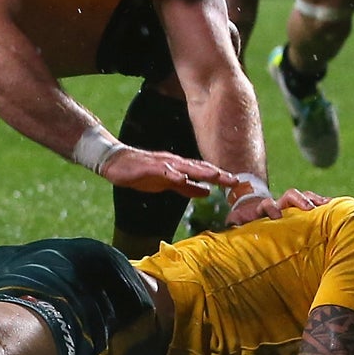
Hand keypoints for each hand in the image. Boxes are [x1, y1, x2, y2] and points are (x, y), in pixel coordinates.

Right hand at [99, 146, 236, 198]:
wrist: (116, 162)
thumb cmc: (142, 172)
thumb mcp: (168, 184)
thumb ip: (187, 187)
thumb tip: (207, 192)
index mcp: (180, 167)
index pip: (204, 171)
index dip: (221, 177)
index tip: (237, 183)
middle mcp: (174, 163)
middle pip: (199, 168)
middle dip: (217, 174)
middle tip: (235, 181)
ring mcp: (162, 163)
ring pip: (185, 166)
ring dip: (201, 171)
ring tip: (215, 176)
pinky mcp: (148, 166)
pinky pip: (162, 170)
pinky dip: (173, 173)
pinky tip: (182, 177)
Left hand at [225, 183, 328, 224]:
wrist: (254, 213)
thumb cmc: (246, 222)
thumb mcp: (237, 221)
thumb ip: (234, 222)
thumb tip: (228, 223)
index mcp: (263, 209)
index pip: (267, 204)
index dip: (271, 208)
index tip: (276, 216)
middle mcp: (279, 204)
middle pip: (290, 195)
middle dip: (300, 200)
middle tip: (310, 209)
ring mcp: (291, 206)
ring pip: (305, 197)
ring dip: (316, 201)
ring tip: (329, 205)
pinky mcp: (302, 210)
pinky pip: (315, 204)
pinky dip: (325, 204)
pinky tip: (337, 206)